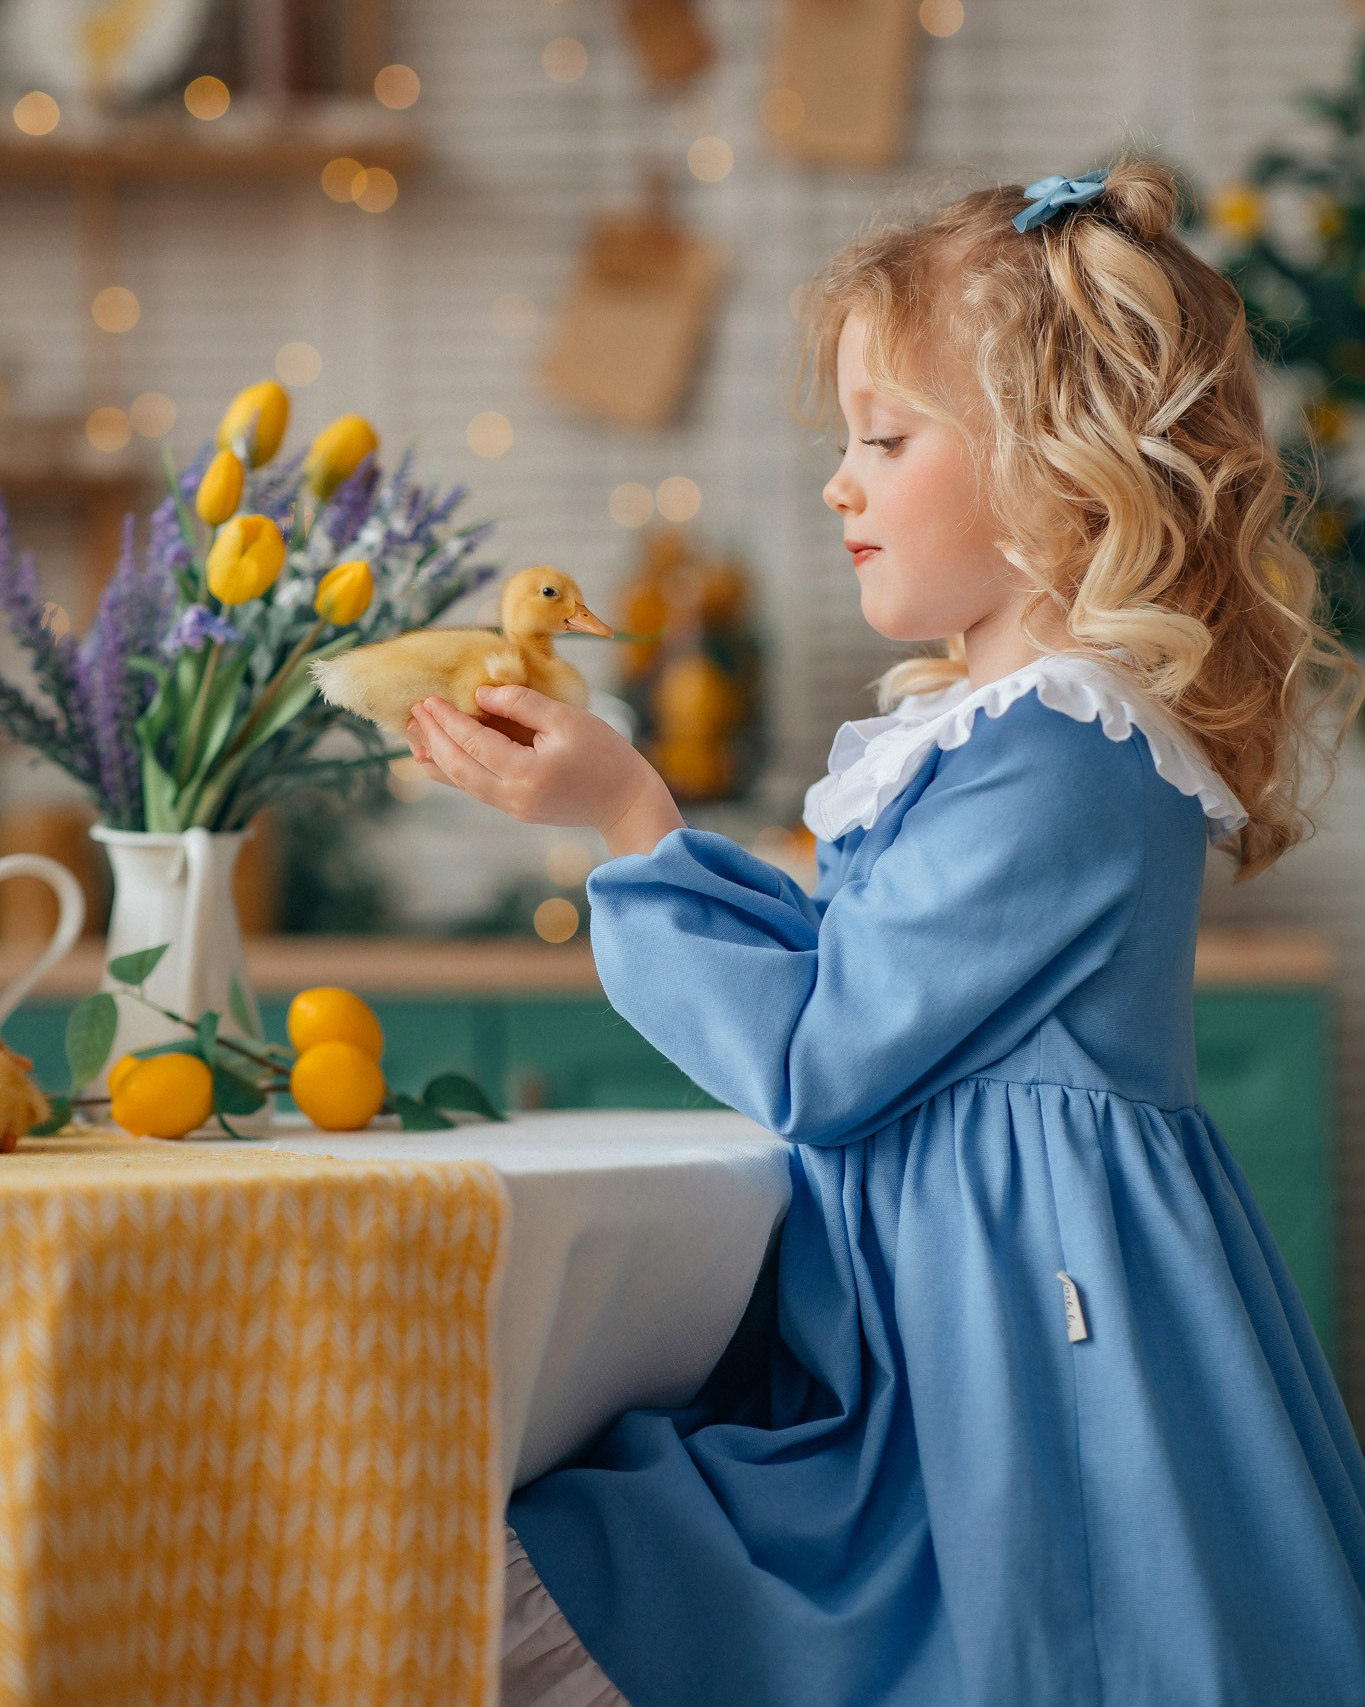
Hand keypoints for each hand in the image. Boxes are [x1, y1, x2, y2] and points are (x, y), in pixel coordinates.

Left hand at [406, 684, 683, 849]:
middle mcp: (512, 795)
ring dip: (437, 758)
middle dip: (433, 738)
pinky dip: (454, 772)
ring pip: (462, 782)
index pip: (473, 742)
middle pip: (458, 766)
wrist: (626, 802)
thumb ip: (522, 704)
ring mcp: (512, 806)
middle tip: (413, 712)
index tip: (427, 699)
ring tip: (414, 737)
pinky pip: (476, 788)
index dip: (446, 720)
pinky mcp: (517, 809)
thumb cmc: (604, 754)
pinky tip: (440, 759)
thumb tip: (481, 695)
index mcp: (525, 772)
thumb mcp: (567, 719)